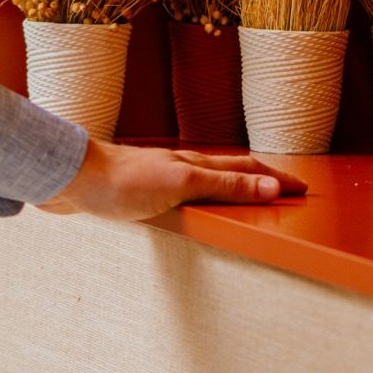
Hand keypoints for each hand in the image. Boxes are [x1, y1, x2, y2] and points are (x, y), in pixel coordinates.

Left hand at [38, 140, 307, 221]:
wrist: (71, 179)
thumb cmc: (122, 182)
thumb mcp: (182, 184)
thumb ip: (226, 185)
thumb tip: (270, 187)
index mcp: (195, 165)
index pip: (247, 170)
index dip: (275, 179)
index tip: (302, 189)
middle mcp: (180, 168)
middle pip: (230, 172)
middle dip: (261, 180)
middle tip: (285, 190)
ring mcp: (160, 179)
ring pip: (206, 182)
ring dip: (233, 187)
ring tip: (249, 196)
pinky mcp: (139, 193)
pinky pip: (182, 195)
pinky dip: (202, 199)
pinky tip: (191, 207)